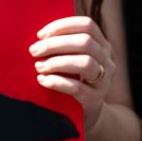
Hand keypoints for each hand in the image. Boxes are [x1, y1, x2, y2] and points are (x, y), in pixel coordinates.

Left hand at [29, 16, 115, 130]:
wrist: (87, 115)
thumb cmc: (74, 81)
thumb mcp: (74, 60)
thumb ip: (65, 46)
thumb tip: (39, 37)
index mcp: (102, 45)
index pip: (87, 25)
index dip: (63, 26)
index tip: (41, 35)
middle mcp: (107, 60)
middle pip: (85, 42)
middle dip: (55, 44)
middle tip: (34, 51)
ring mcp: (104, 80)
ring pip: (84, 63)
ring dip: (57, 62)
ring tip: (39, 67)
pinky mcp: (95, 99)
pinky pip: (76, 87)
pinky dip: (57, 82)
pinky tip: (43, 80)